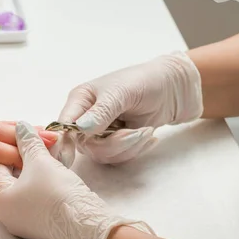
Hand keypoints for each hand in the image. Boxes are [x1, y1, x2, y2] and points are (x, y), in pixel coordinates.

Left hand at [0, 121, 152, 238]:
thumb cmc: (58, 193)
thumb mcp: (41, 161)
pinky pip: (37, 197)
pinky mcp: (43, 224)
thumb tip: (20, 127)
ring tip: (52, 151)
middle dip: (26, 155)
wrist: (89, 226)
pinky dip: (44, 181)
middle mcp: (8, 214)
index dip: (11, 146)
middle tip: (43, 140)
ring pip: (26, 186)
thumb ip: (28, 142)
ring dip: (38, 167)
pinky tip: (58, 168)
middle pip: (11, 176)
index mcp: (0, 200)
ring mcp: (25, 222)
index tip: (28, 135)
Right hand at [54, 52, 202, 166]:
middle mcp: (85, 119)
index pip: (64, 125)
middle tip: (137, 132)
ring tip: (147, 131)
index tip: (77, 152)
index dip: (65, 141)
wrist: (175, 89)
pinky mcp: (115, 144)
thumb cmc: (146, 81)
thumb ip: (101, 111)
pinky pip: (117, 158)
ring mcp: (100, 133)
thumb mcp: (123, 92)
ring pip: (102, 155)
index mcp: (80, 101)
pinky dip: (136, 149)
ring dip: (128, 147)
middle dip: (114, 144)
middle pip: (85, 146)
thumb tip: (81, 128)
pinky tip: (148, 134)